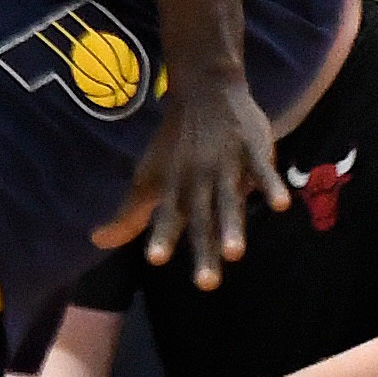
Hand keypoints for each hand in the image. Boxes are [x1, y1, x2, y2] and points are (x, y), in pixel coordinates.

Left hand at [93, 72, 281, 288]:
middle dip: (203, 251)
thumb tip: (98, 241)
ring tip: (236, 253)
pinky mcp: (252, 149)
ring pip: (229, 199)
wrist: (204, 92)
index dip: (161, 236)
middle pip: (201, 220)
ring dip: (231, 226)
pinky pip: (262, 170)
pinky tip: (279, 205)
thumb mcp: (151, 176)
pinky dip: (269, 185)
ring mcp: (226, 164)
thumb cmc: (176, 143)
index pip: (167, 216)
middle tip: (206, 284)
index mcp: (175, 187)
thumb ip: (131, 213)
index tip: (154, 259)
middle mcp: (198, 180)